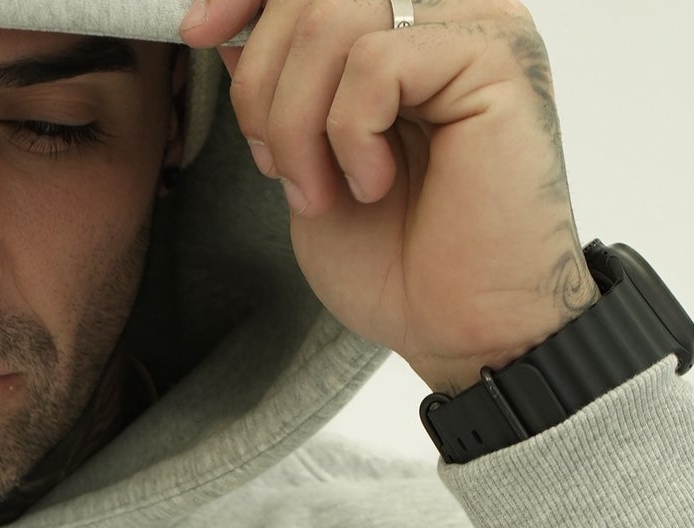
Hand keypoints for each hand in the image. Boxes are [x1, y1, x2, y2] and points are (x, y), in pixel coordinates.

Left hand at [180, 0, 599, 395]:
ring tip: (322, 192)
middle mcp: (445, 10)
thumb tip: (232, 28)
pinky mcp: (494, 58)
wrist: (459, 331)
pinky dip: (349, 135)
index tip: (199, 30)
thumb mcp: (305, 164)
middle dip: (261, 83)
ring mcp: (474, 26)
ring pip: (331, 19)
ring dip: (297, 122)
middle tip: (274, 164)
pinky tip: (374, 184)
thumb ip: (281, 88)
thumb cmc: (396, 263)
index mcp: (404, 25)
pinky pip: (375, 61)